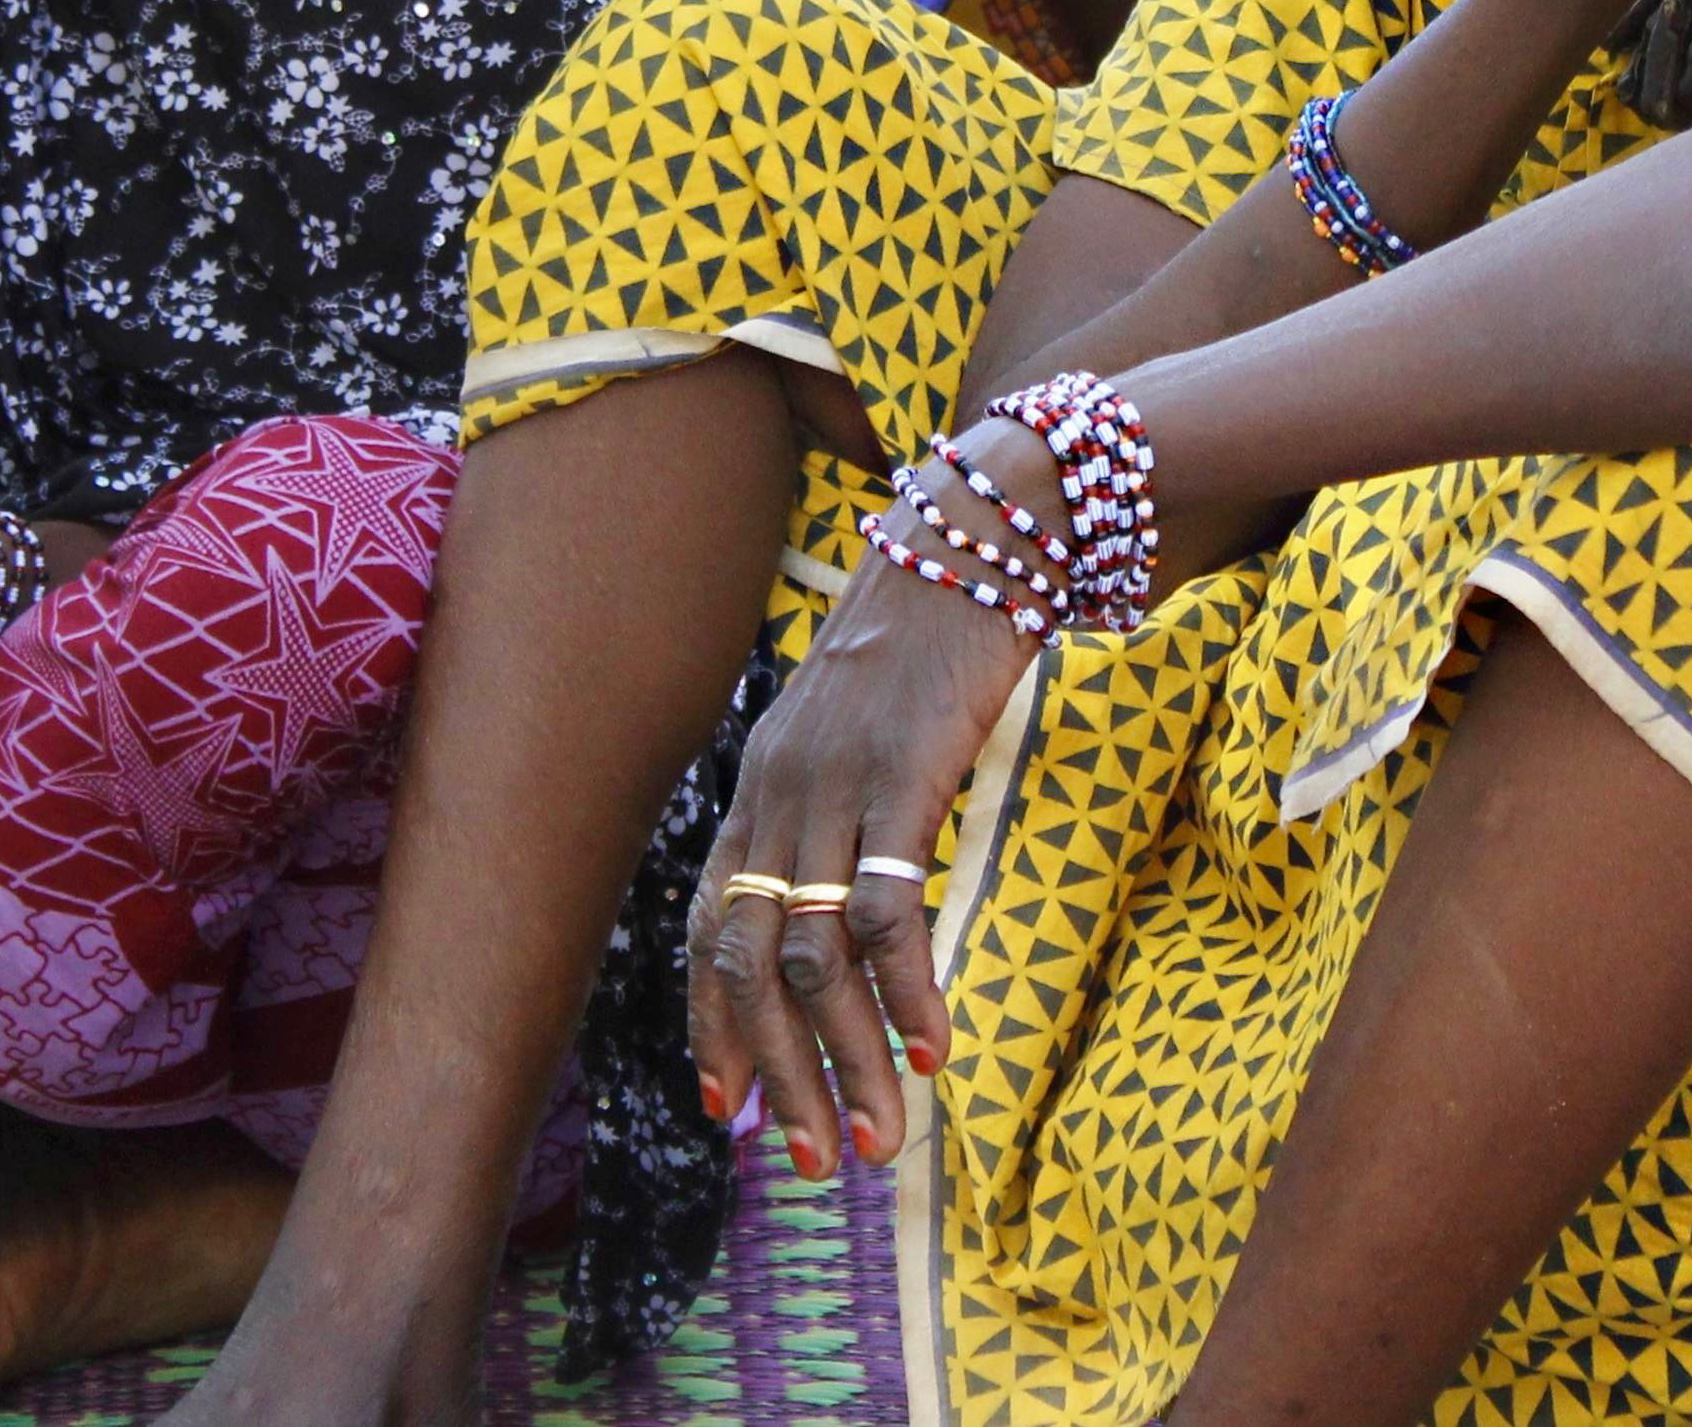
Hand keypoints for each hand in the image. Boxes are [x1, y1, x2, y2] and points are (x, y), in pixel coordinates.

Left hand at [690, 450, 1046, 1184]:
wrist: (981, 529)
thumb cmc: (936, 634)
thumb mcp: (867, 726)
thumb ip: (846, 807)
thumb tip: (857, 901)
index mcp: (764, 784)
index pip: (711, 928)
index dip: (712, 1025)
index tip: (726, 1112)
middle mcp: (780, 790)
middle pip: (747, 963)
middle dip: (772, 1074)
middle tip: (809, 1162)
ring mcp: (836, 784)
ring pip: (813, 957)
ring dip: (844, 1062)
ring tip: (877, 1141)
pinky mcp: (903, 775)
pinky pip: (890, 911)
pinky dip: (909, 995)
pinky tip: (936, 1052)